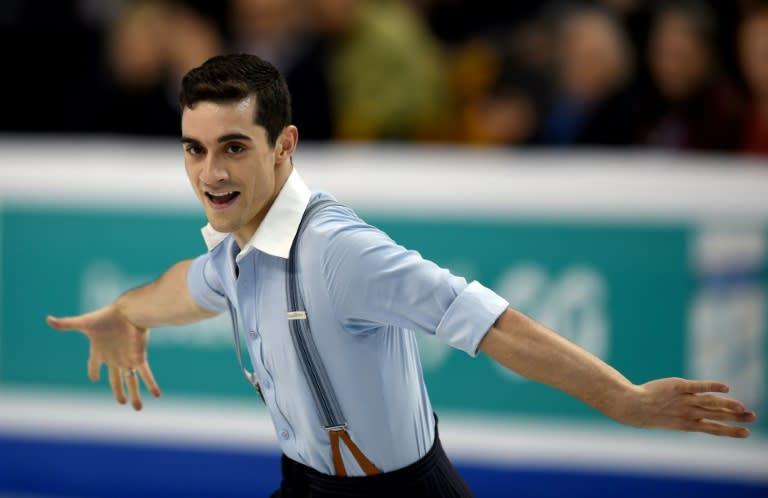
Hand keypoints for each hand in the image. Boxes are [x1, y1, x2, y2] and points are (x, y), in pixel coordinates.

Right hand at [47, 305, 160, 410]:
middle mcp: (115, 357)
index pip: (94, 365)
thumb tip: (48, 319)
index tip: (93, 378)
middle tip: (121, 403)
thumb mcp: (84, 323)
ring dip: (134, 395)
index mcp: (100, 351)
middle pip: (116, 379)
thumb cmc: (106, 317)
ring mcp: (127, 359)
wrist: (128, 312)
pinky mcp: (139, 358)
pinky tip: (157, 395)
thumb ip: (67, 324)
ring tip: (137, 409)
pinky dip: (151, 385)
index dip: (93, 371)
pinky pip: (146, 374)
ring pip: (131, 381)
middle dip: (118, 391)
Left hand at [620, 378, 756, 437]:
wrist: (632, 407)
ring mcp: (684, 400)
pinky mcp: (678, 386)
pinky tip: (725, 388)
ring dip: (729, 405)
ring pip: (711, 403)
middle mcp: (689, 412)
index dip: (730, 431)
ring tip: (744, 408)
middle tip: (753, 417)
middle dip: (735, 417)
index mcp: (687, 424)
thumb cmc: (645, 413)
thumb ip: (680, 418)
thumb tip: (690, 418)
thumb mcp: (665, 419)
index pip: (713, 428)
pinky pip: (698, 386)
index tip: (746, 433)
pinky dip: (712, 386)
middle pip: (717, 415)